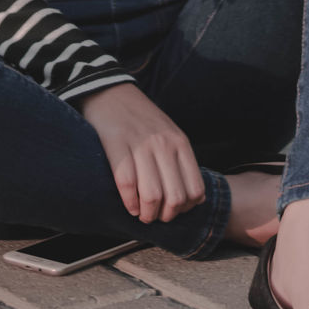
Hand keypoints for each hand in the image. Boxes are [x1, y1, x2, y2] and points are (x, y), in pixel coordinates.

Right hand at [75, 82, 206, 223]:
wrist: (111, 92)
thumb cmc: (142, 118)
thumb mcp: (170, 133)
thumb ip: (183, 161)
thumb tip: (197, 198)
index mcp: (180, 142)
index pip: (194, 189)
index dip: (185, 209)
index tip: (173, 210)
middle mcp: (163, 144)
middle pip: (174, 197)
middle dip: (165, 215)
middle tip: (156, 216)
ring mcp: (140, 144)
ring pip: (152, 195)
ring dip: (147, 213)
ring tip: (142, 213)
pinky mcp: (116, 144)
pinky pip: (126, 183)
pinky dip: (129, 202)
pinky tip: (130, 205)